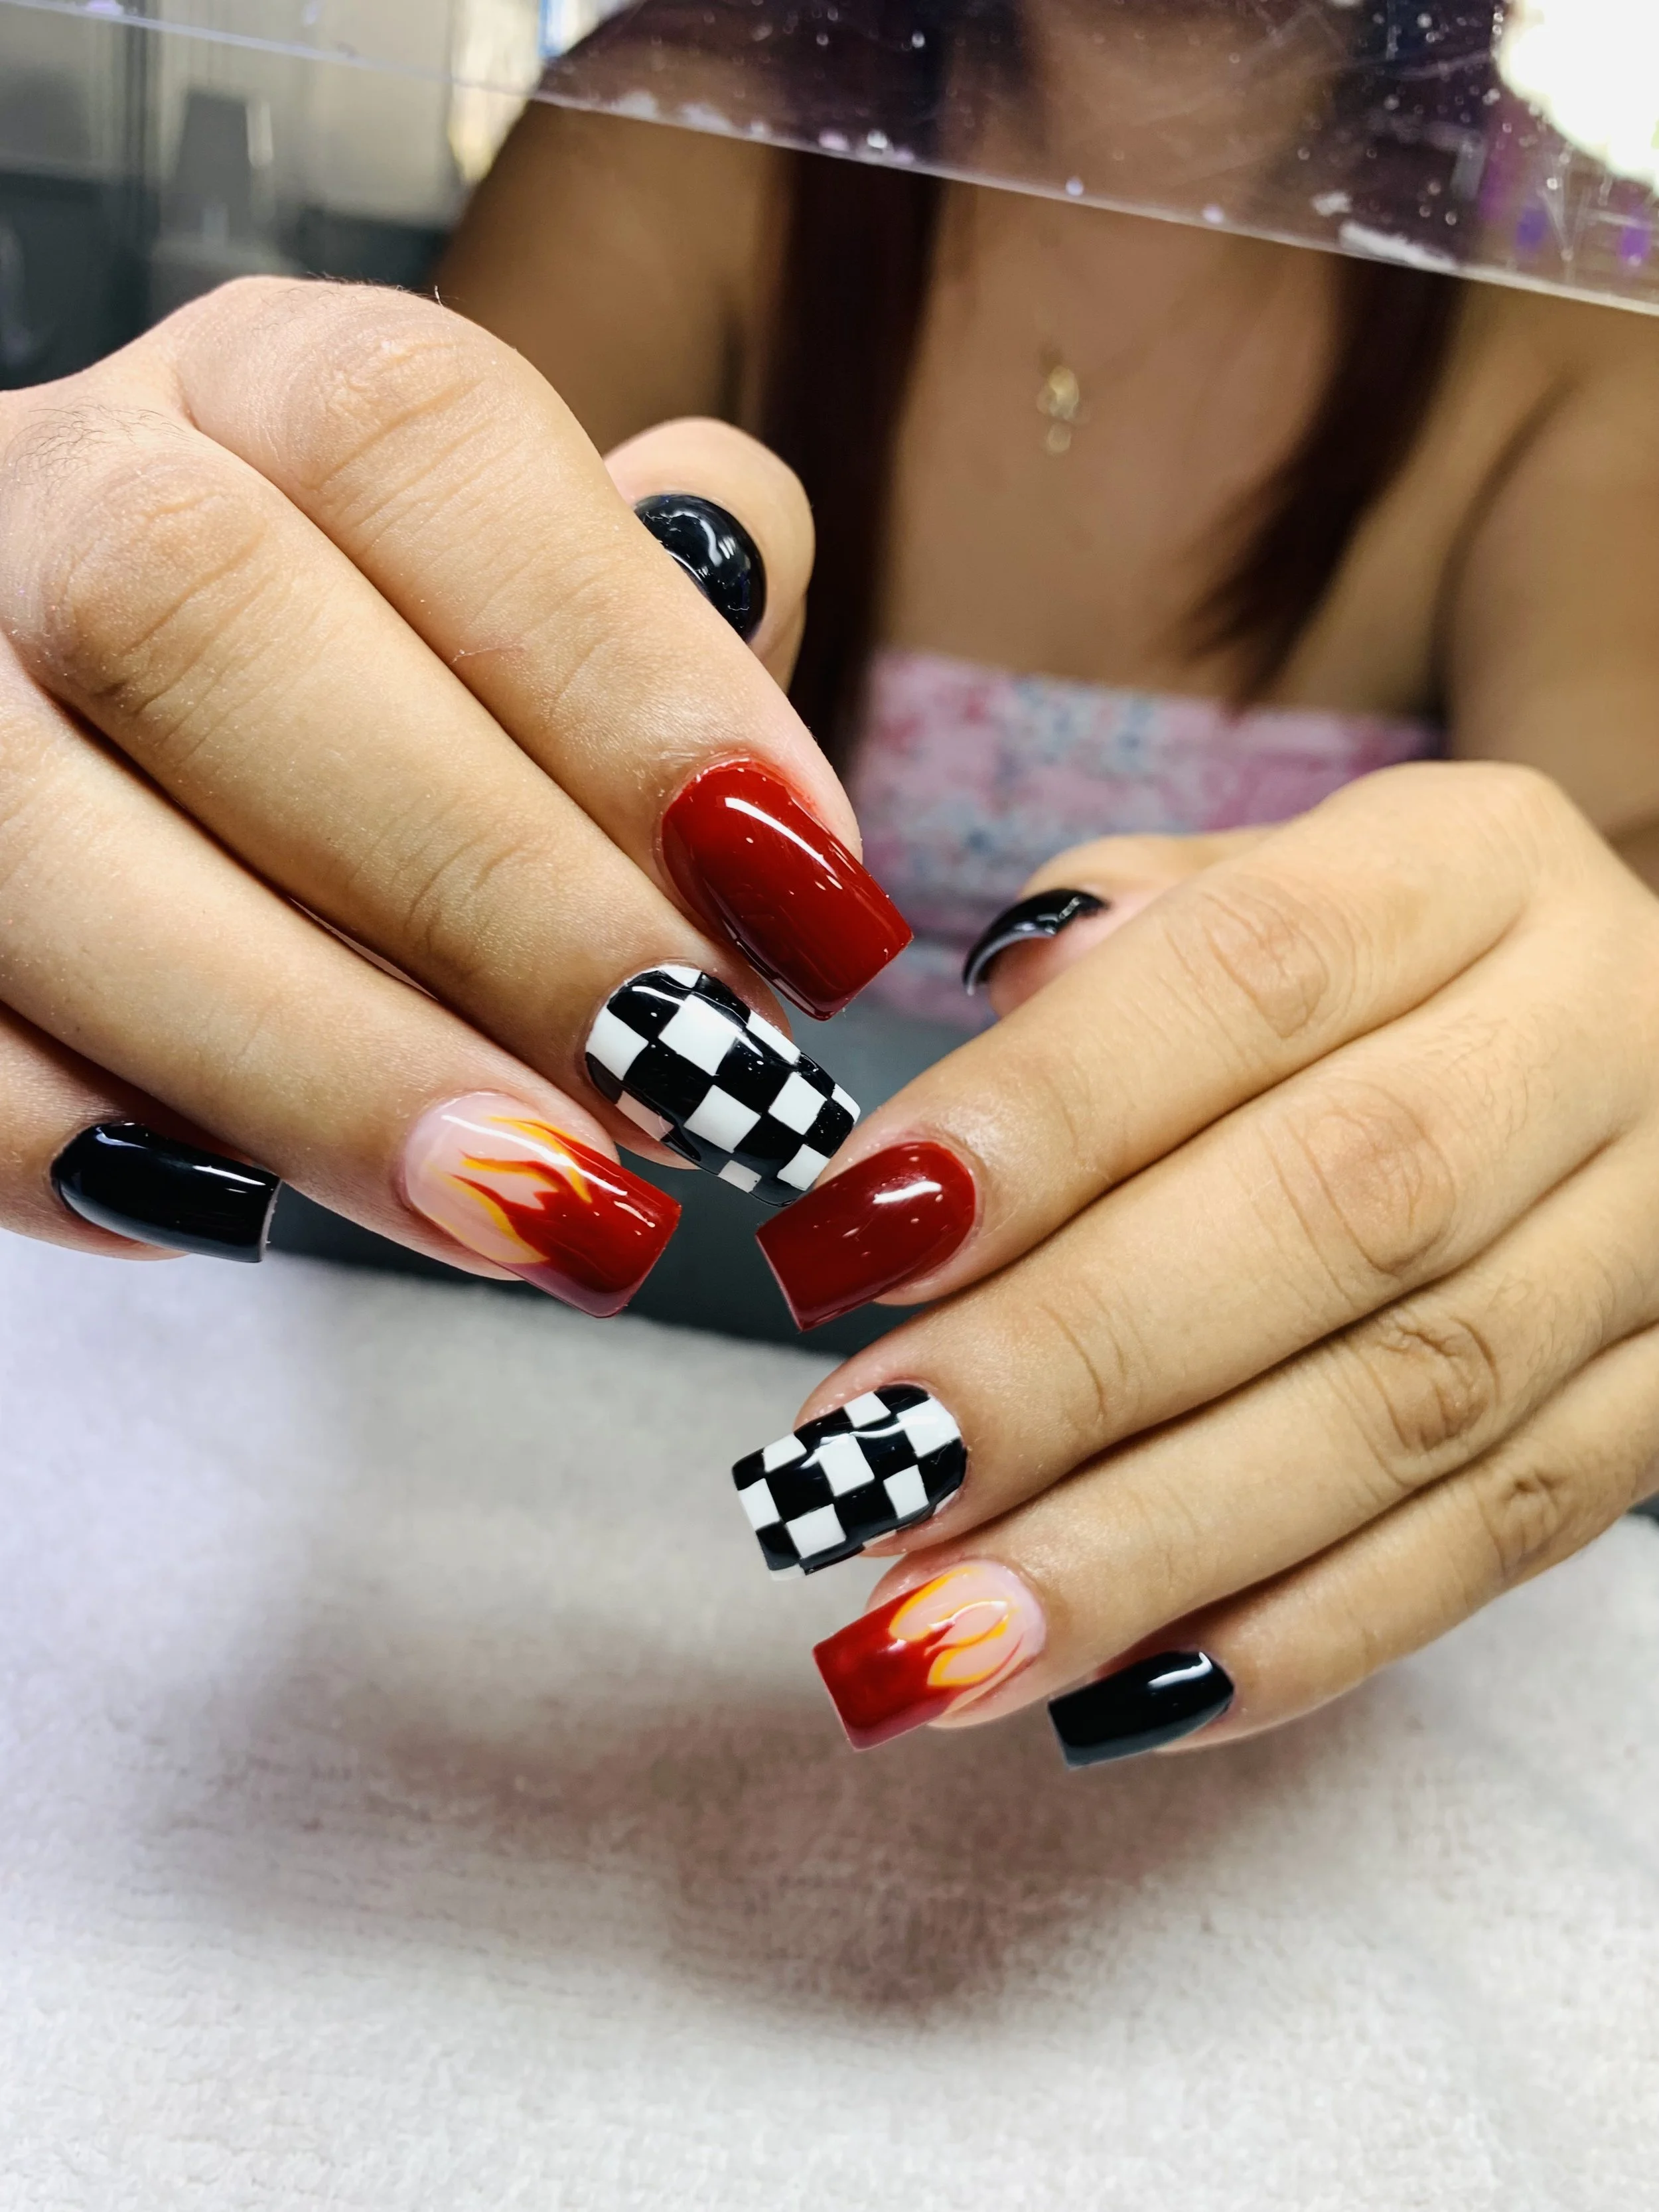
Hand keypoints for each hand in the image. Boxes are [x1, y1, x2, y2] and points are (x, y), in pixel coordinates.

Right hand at [0, 279, 906, 1308]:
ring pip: (35, 836)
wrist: (116, 748)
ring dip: (313, 1051)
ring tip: (542, 1208)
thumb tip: (770, 813)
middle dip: (480, 883)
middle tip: (685, 1077)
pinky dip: (77, 1139)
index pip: (418, 432)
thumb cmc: (380, 701)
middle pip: (204, 616)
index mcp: (255, 388)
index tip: (803, 891)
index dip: (625, 668)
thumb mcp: (530, 625)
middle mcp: (51, 492)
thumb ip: (657, 649)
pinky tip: (253, 1214)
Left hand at [737, 763, 1658, 1758]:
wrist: (1621, 1038)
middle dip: (1077, 1359)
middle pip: (1341, 1209)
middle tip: (868, 1467)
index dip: (1043, 1116)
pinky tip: (1115, 1698)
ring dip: (1156, 1542)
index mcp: (1468, 867)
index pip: (1248, 975)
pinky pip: (1502, 1541)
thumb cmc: (1356, 975)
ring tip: (943, 1632)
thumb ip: (1103, 967)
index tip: (849, 1238)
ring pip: (1413, 1406)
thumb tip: (954, 1131)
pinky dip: (1301, 1634)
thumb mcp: (1248, 892)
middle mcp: (1599, 1032)